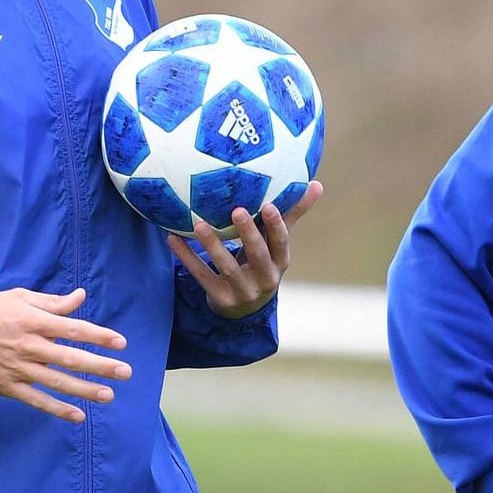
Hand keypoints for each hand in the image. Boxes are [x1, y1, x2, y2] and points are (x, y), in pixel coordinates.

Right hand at [0, 288, 131, 421]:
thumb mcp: (21, 298)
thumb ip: (53, 302)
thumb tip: (80, 297)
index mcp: (35, 321)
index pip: (75, 329)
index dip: (100, 336)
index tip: (121, 343)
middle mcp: (31, 346)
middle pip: (72, 358)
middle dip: (101, 366)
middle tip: (126, 372)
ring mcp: (20, 368)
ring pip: (58, 382)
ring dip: (85, 390)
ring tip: (109, 395)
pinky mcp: (9, 386)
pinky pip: (37, 400)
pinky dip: (58, 409)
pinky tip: (78, 415)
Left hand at [167, 181, 323, 319]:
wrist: (245, 308)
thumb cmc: (262, 263)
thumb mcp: (277, 245)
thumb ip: (292, 214)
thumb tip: (318, 184)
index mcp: (280, 262)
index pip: (281, 242)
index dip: (276, 224)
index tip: (268, 205)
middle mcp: (265, 279)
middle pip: (257, 254)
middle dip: (248, 233)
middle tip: (236, 210)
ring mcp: (242, 291)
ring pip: (227, 267)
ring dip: (212, 245)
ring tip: (198, 224)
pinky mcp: (221, 299)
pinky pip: (202, 276)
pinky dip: (188, 257)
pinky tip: (174, 238)